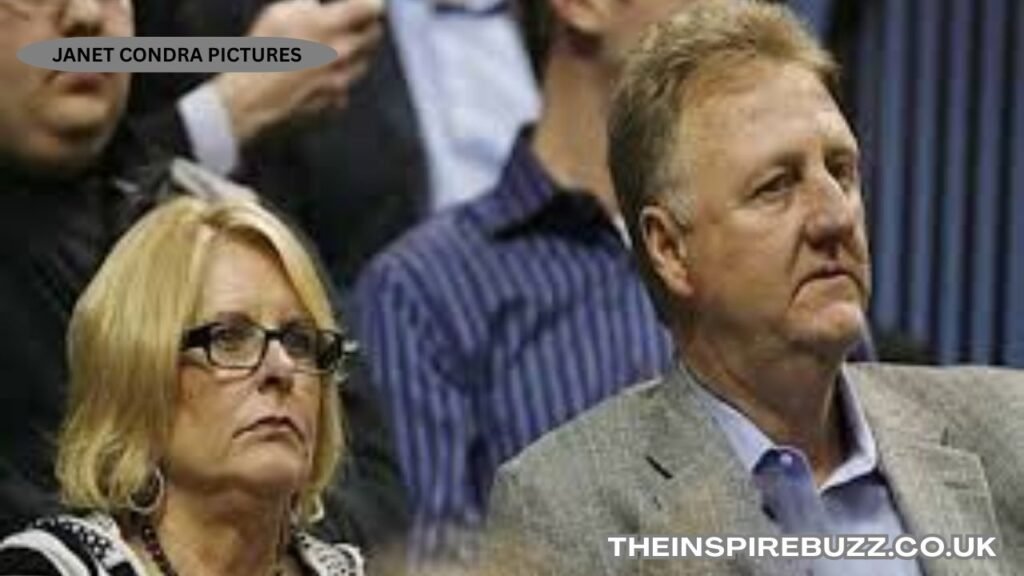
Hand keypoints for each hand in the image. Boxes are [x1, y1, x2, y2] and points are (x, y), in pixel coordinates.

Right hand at [210, 0, 383, 143]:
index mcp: (332, 25)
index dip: (370, 4)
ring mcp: (343, 78)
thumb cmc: (263, 50)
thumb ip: (309, 6)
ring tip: (334, 47)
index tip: (367, 4)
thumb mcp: (281, 12)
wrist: (253, 96)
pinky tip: (323, 73)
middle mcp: (344, 52)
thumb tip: (320, 7)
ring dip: (356, 52)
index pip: (372, 8)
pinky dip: (340, 78)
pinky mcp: (337, 99)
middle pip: (374, 34)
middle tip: (352, 22)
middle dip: (366, 26)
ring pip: (364, 60)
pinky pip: (348, 86)